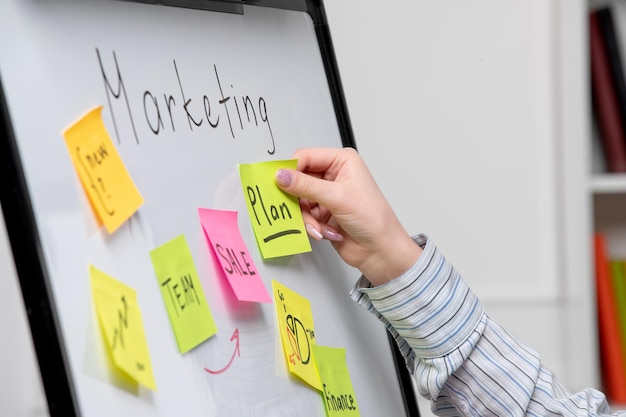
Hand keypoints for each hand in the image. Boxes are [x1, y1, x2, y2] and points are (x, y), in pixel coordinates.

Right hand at [275, 147, 421, 285]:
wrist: (380, 250)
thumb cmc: (373, 219)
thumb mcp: (338, 197)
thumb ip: (306, 186)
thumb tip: (282, 175)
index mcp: (341, 161)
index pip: (305, 157)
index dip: (290, 170)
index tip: (279, 184)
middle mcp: (333, 175)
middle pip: (298, 180)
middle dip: (298, 199)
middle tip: (297, 210)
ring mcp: (326, 195)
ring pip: (298, 200)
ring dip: (306, 217)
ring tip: (319, 227)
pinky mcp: (322, 212)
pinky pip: (303, 215)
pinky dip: (310, 225)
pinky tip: (324, 232)